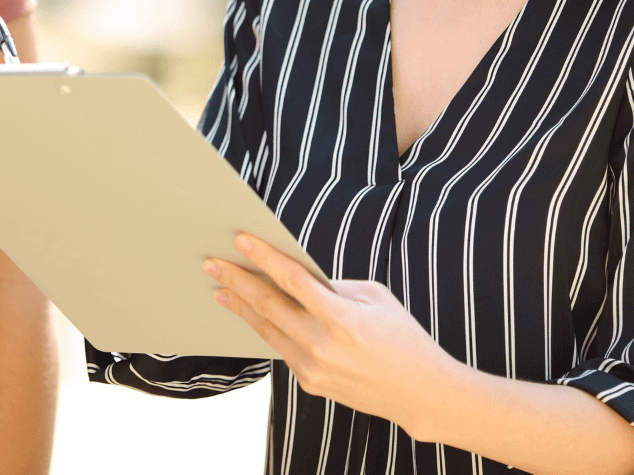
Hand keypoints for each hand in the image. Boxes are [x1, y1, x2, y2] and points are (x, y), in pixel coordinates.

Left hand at [205, 233, 459, 438]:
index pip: (292, 280)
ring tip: (220, 288)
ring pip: (267, 329)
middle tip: (212, 262)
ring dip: (241, 307)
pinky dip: (265, 329)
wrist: (421, 393)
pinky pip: (282, 348)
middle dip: (237, 281)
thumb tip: (297, 277)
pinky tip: (250, 314)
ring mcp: (313, 367)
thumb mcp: (376, 298)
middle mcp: (322, 345)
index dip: (264, 257)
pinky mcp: (310, 382)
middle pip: (268, 305)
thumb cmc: (403, 337)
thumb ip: (334, 286)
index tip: (240, 239)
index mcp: (342, 318)